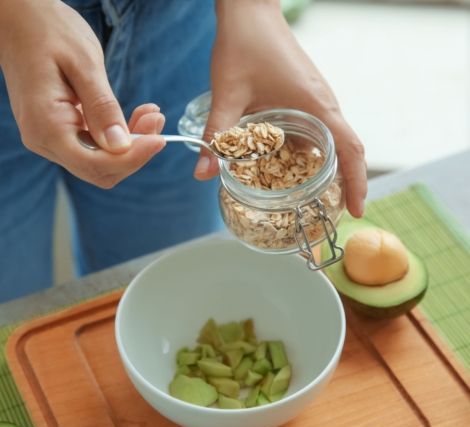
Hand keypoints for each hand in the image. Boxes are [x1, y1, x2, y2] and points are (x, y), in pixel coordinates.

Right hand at [0, 0, 164, 187]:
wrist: (20, 19)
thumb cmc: (47, 31)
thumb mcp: (83, 63)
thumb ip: (102, 107)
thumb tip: (120, 145)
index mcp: (46, 126)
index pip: (95, 164)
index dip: (132, 158)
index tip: (158, 139)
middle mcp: (45, 141)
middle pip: (100, 170)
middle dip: (134, 153)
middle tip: (156, 121)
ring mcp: (51, 139)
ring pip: (101, 162)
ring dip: (131, 145)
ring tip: (151, 115)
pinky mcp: (61, 133)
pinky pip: (96, 147)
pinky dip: (120, 137)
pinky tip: (137, 117)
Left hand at [195, 0, 366, 217]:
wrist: (250, 11)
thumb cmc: (244, 44)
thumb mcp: (227, 94)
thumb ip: (216, 135)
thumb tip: (202, 173)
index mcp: (315, 105)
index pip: (350, 150)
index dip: (358, 182)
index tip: (357, 210)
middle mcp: (323, 105)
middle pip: (345, 151)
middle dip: (343, 184)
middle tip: (328, 214)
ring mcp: (316, 101)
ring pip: (329, 143)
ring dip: (323, 171)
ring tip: (309, 198)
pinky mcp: (305, 97)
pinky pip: (315, 132)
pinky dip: (307, 154)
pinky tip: (288, 168)